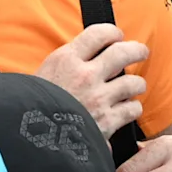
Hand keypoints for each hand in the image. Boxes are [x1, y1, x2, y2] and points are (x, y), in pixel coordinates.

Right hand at [34, 23, 150, 136]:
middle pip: (123, 53)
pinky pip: (132, 109)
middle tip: (141, 52)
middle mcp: (85, 75)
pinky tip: (127, 109)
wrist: (31, 138)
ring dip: (137, 84)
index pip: (98, 34)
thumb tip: (81, 56)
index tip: (117, 36)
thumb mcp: (40, 75)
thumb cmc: (31, 106)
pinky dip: (132, 108)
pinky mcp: (108, 121)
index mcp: (65, 59)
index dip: (112, 32)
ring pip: (134, 83)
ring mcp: (99, 98)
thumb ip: (64, 65)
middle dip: (137, 51)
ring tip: (135, 86)